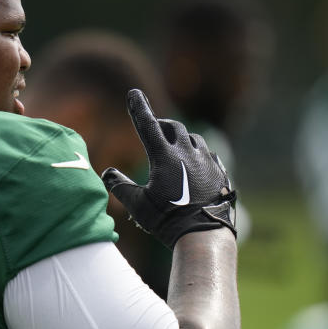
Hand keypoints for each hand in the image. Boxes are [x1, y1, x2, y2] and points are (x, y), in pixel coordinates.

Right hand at [101, 89, 236, 248]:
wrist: (206, 235)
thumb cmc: (168, 221)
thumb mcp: (137, 205)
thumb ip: (120, 186)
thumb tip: (107, 173)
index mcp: (164, 157)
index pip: (147, 125)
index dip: (138, 108)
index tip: (133, 93)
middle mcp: (187, 153)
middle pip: (173, 127)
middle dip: (161, 125)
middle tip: (154, 129)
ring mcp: (206, 161)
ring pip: (193, 139)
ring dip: (181, 139)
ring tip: (174, 151)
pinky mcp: (220, 172)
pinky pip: (208, 155)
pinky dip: (197, 155)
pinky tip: (193, 167)